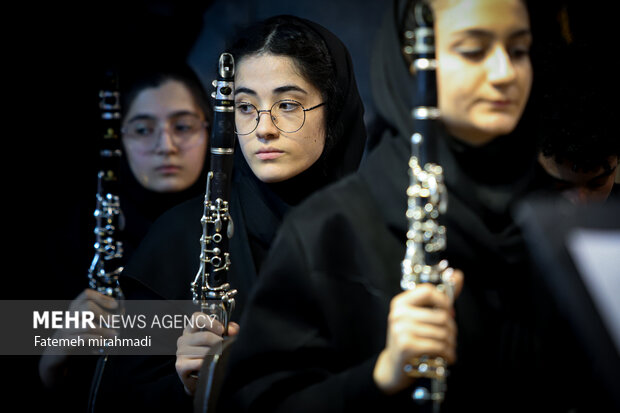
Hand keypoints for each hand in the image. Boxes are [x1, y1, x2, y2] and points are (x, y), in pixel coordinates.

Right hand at [38, 288, 118, 386]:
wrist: (54, 354)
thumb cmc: (76, 336)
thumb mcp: (87, 323)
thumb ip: (102, 317)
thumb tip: (121, 312)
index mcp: (75, 308)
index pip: (86, 294)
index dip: (102, 297)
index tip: (114, 304)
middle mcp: (69, 316)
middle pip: (87, 307)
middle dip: (104, 314)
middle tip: (115, 322)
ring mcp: (66, 330)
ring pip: (87, 325)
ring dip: (104, 330)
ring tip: (115, 335)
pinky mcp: (66, 344)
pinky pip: (83, 339)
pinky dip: (96, 340)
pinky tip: (103, 342)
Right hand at [175, 312, 239, 395]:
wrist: (197, 378)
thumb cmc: (207, 356)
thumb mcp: (216, 341)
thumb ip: (226, 331)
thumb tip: (233, 329)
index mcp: (191, 330)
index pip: (197, 317)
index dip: (211, 322)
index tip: (222, 330)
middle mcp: (183, 339)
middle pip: (204, 336)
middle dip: (219, 342)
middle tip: (225, 347)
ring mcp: (180, 352)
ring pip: (204, 351)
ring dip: (214, 355)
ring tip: (217, 358)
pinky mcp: (180, 365)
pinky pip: (199, 363)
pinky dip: (207, 364)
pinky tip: (208, 366)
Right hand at [373, 270, 462, 394]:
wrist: (393, 366)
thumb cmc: (410, 339)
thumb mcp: (420, 317)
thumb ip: (440, 297)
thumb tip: (458, 274)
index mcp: (400, 303)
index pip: (428, 290)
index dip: (444, 301)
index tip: (449, 312)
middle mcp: (398, 313)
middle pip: (440, 315)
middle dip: (452, 329)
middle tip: (451, 337)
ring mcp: (400, 329)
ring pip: (442, 332)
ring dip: (451, 344)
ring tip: (449, 349)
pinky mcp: (406, 345)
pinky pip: (438, 346)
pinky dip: (448, 353)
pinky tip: (447, 357)